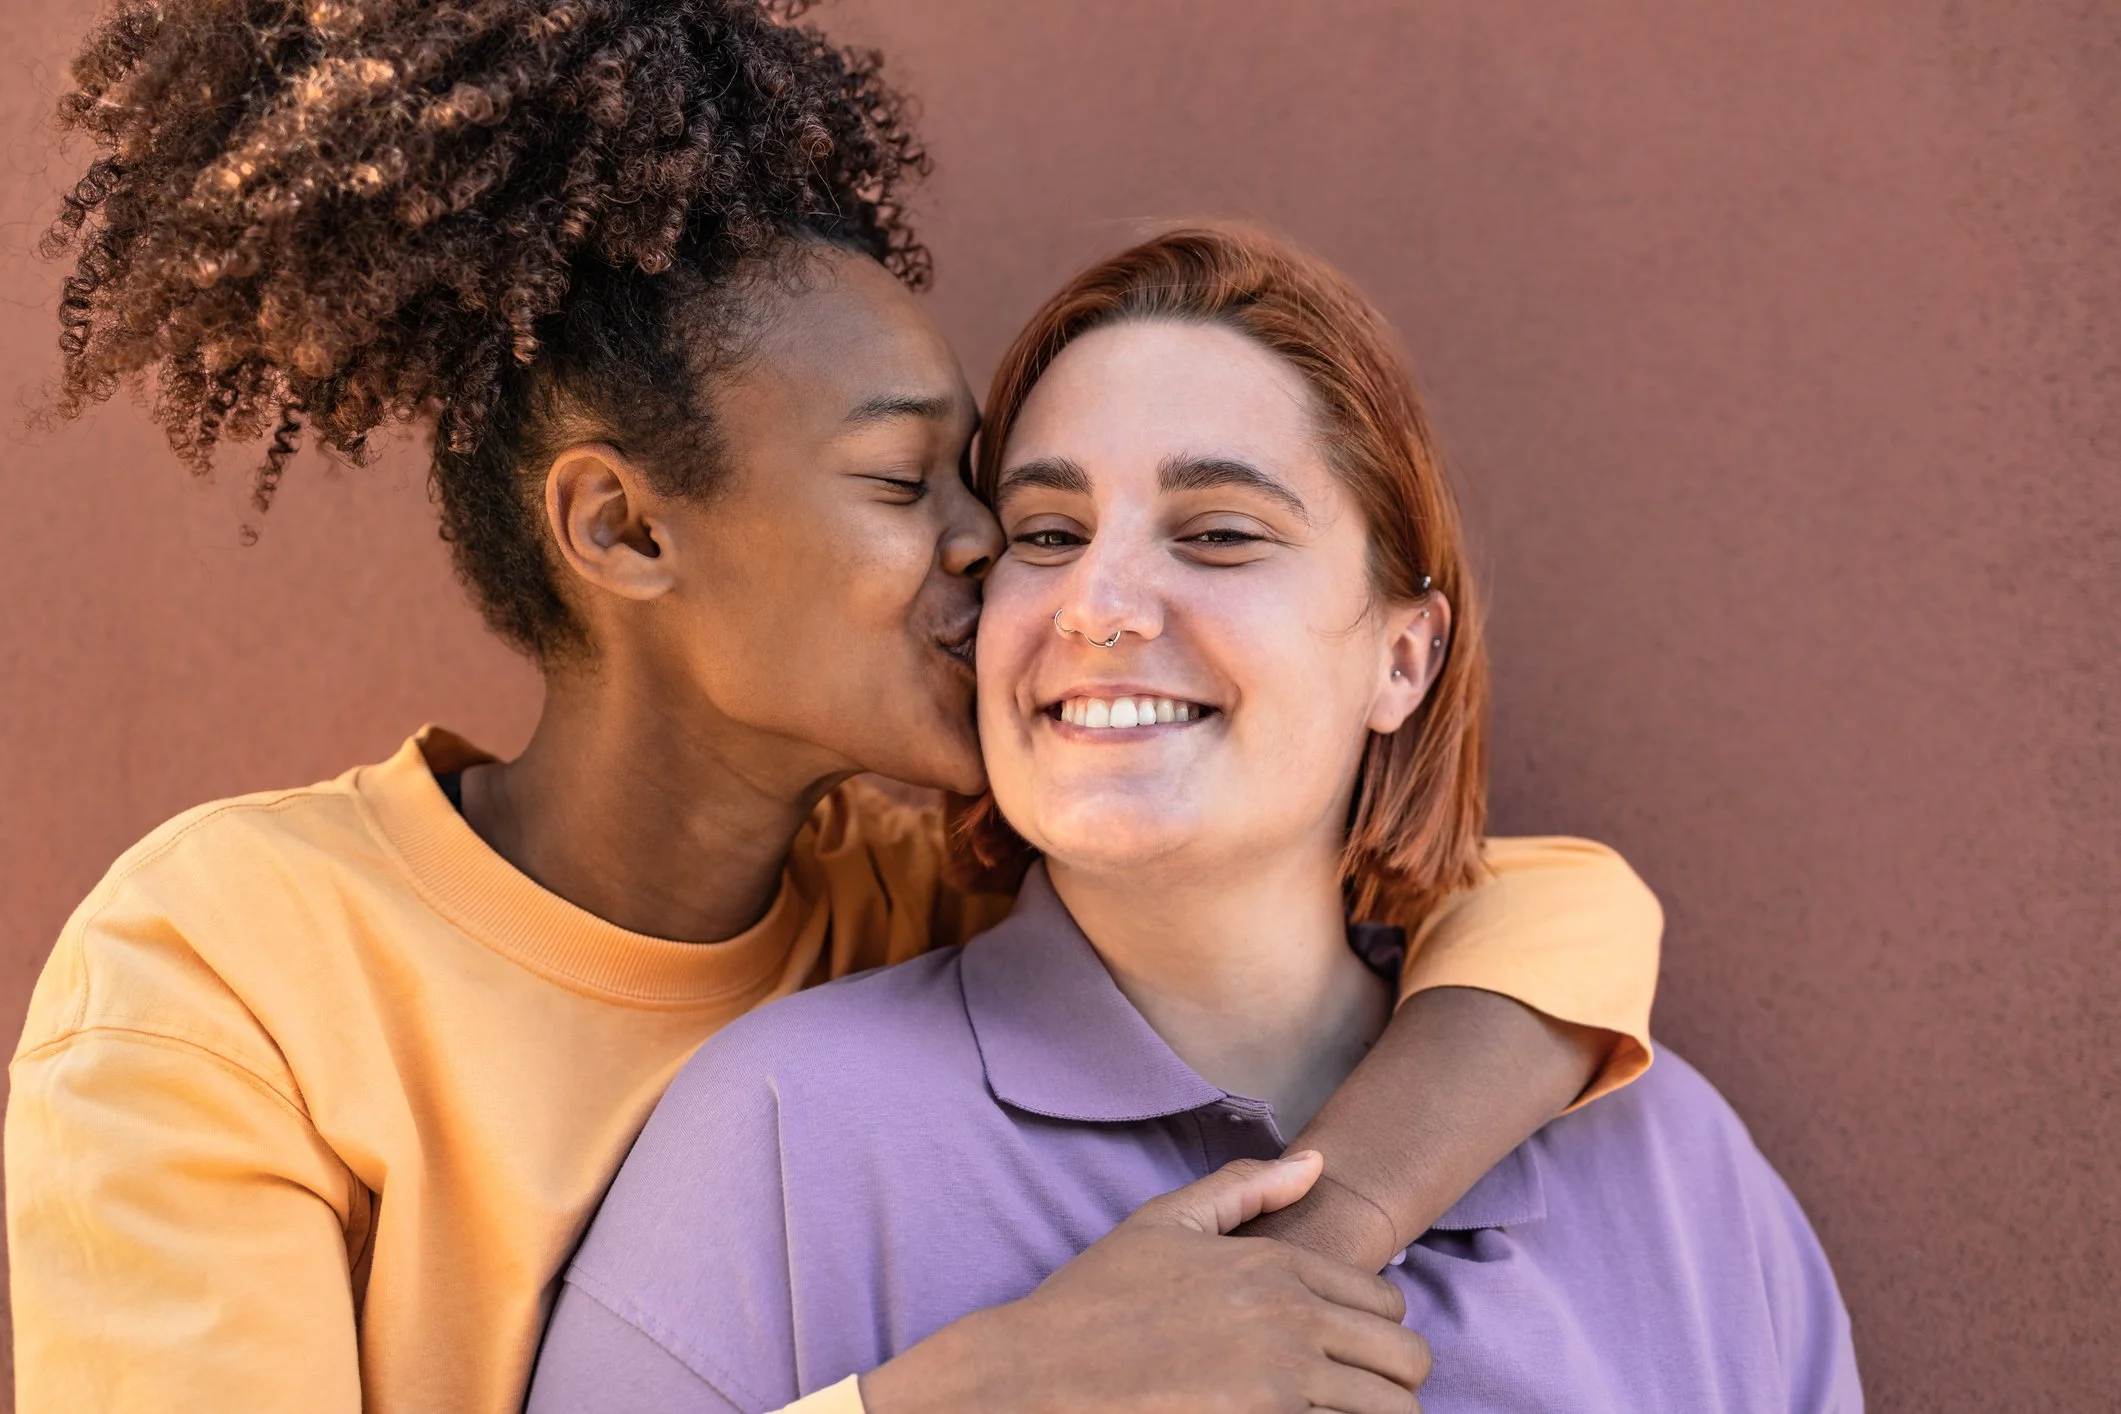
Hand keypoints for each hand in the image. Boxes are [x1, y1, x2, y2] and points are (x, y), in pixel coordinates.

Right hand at [860, 1152, 1429, 1413]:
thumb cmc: (1096, 1299)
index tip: (1342, 1348)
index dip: (1374, 1330)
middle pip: (1406, 1360)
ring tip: (1332, 1413)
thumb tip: (1316, 1162)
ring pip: (1394, 1412)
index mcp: (1274, 1266)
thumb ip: (1246, 1187)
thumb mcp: (1166, 1222)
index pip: (1387, 1303)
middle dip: (1390, 1378)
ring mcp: (1281, 1384)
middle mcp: (1290, 1321)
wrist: (1037, 1375)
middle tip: (1350, 1392)